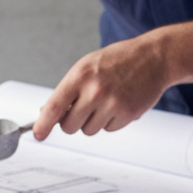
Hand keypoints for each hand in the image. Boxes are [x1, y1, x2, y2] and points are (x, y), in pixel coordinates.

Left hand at [34, 35, 168, 140]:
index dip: (43, 125)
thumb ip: (67, 90)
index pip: (54, 107)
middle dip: (71, 122)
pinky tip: (118, 103)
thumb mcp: (86, 67)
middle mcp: (95, 91)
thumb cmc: (117, 61)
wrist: (154, 57)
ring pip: (88, 130)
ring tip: (104, 101)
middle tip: (81, 108)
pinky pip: (108, 130)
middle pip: (69, 126)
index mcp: (80, 76)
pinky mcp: (128, 114)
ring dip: (92, 122)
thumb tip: (47, 114)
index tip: (38, 135)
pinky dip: (110, 121)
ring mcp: (112, 104)